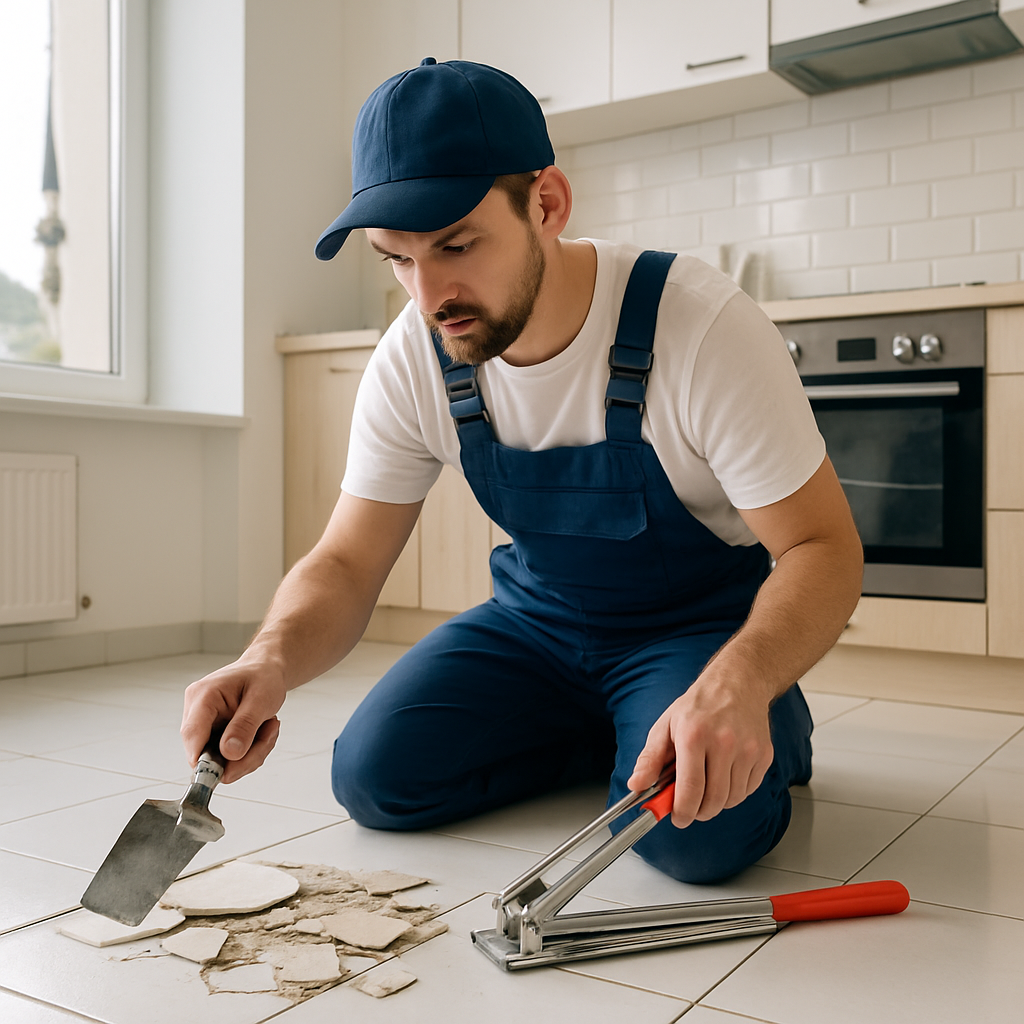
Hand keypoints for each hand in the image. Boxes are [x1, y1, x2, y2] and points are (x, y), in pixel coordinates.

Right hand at [181, 659, 286, 783]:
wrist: (266, 670)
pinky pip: (228, 757)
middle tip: (268, 736)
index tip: (228, 773)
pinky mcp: (212, 735)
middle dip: (242, 756)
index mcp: (203, 696)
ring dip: (251, 753)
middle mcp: (197, 712)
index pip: (192, 735)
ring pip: (221, 760)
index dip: (205, 761)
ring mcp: (204, 725)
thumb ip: (245, 726)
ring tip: (268, 728)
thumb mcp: (262, 698)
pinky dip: (250, 751)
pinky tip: (262, 731)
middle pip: (207, 754)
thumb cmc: (263, 677)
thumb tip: (229, 754)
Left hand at [627, 668, 774, 828]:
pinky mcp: (764, 755)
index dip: (682, 812)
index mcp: (694, 735)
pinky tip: (725, 774)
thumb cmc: (699, 705)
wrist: (738, 683)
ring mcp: (748, 749)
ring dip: (717, 802)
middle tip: (690, 806)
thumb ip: (650, 758)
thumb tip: (636, 785)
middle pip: (714, 801)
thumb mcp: (665, 725)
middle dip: (699, 812)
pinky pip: (748, 790)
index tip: (677, 817)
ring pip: (732, 799)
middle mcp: (724, 743)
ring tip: (707, 783)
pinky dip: (735, 791)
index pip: (690, 789)